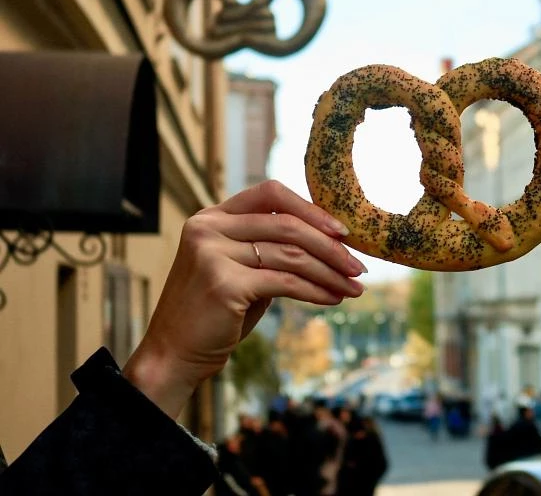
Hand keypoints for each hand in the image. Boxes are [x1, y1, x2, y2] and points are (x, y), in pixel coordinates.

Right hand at [123, 180, 365, 417]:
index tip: (342, 231)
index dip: (310, 209)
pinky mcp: (224, 283)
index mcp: (213, 217)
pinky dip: (316, 290)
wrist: (174, 355)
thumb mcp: (241, 270)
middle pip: (287, 225)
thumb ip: (271, 248)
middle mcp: (209, 228)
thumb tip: (331, 241)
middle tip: (358, 267)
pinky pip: (285, 282)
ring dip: (330, 272)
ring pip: (291, 254)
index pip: (270, 194)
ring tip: (353, 288)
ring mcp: (212, 253)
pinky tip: (332, 299)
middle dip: (331, 247)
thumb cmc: (216, 313)